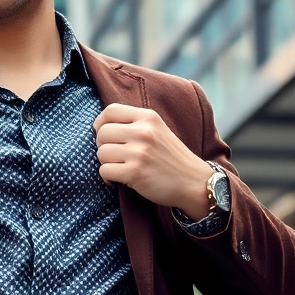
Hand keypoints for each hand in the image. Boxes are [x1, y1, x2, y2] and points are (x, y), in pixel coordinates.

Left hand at [93, 103, 212, 220]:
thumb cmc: (172, 158)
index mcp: (148, 117)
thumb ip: (134, 124)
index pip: (110, 111)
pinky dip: (108, 178)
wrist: (194, 182)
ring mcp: (139, 152)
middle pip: (102, 133)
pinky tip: (120, 179)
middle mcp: (143, 132)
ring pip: (101, 153)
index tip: (105, 135)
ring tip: (120, 168)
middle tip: (115, 156)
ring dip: (106, 163)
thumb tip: (100, 127)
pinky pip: (104, 171)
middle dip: (103, 146)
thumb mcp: (158, 130)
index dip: (101, 123)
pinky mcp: (135, 172)